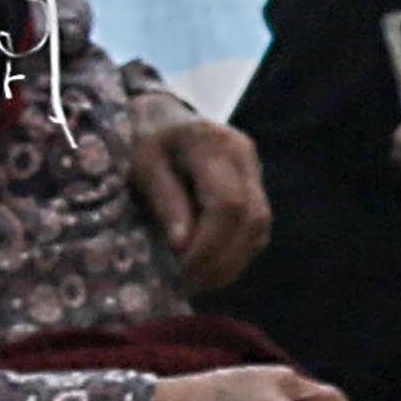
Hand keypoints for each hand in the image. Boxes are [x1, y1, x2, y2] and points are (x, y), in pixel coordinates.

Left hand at [122, 99, 272, 290]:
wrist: (159, 115)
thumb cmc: (143, 140)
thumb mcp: (141, 165)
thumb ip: (165, 201)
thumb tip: (183, 247)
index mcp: (212, 144)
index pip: (228, 205)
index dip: (209, 246)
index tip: (180, 270)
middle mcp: (243, 154)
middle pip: (252, 219)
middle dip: (222, 261)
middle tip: (188, 285)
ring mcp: (253, 169)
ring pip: (259, 228)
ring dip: (231, 262)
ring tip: (197, 281)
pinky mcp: (255, 185)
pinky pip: (256, 228)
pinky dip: (234, 253)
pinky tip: (208, 266)